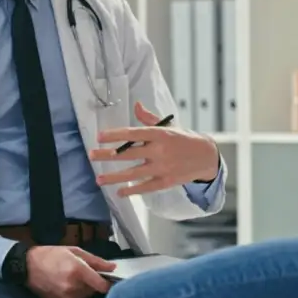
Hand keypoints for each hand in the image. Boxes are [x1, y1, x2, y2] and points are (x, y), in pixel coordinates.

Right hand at [25, 245, 115, 297]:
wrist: (27, 266)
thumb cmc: (51, 255)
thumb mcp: (74, 251)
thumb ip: (95, 261)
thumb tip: (113, 267)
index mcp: (78, 271)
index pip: (102, 285)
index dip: (108, 283)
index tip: (108, 280)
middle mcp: (73, 287)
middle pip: (93, 290)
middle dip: (91, 282)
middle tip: (80, 272)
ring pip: (84, 296)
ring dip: (82, 289)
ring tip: (69, 278)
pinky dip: (72, 295)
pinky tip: (63, 285)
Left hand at [89, 101, 220, 196]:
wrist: (206, 156)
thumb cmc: (184, 139)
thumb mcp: (168, 125)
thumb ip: (149, 118)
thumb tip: (136, 105)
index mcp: (159, 134)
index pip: (133, 133)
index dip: (115, 135)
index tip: (100, 136)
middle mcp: (160, 150)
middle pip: (128, 153)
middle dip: (107, 155)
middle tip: (91, 155)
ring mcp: (162, 167)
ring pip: (133, 173)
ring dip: (114, 177)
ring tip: (98, 179)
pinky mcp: (166, 181)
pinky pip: (145, 187)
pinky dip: (132, 190)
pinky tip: (119, 192)